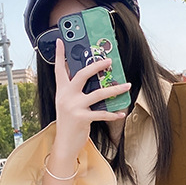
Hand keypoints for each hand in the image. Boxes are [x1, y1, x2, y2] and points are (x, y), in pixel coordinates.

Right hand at [49, 39, 130, 168]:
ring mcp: (74, 107)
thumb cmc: (69, 122)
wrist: (64, 143)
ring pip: (98, 93)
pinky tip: (121, 112)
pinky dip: (113, 113)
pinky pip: (102, 113)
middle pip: (81, 75)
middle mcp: (66, 96)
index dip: (60, 54)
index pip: (59, 69)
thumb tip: (91, 80)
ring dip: (115, 89)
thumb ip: (74, 91)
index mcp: (62, 91)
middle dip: (96, 65)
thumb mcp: (67, 104)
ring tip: (126, 85)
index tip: (61, 41)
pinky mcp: (82, 118)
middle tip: (109, 60)